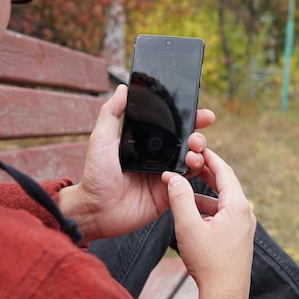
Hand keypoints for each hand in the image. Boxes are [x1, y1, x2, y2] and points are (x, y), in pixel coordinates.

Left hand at [58, 84, 215, 242]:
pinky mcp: (168, 194)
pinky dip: (192, 174)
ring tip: (193, 152)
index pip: (173, 128)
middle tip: (197, 138)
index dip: (190, 120)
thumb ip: (111, 113)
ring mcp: (165, 176)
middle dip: (199, 137)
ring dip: (198, 154)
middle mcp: (158, 159)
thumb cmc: (94, 175)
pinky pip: (187, 183)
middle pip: (187, 143)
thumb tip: (123, 88)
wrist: (95, 209)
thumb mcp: (101, 139)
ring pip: (192, 162)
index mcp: (146, 144)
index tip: (203, 114)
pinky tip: (187, 169)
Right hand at [162, 149, 255, 298]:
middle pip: (226, 184)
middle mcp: (246, 213)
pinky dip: (209, 209)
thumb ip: (180, 198)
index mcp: (238, 206)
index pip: (225, 171)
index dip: (210, 157)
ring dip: (205, 193)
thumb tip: (172, 177)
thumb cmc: (209, 263)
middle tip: (189, 162)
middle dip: (206, 173)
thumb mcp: (189, 226)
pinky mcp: (239, 237)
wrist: (224, 294)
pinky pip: (225, 215)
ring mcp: (244, 226)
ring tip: (185, 189)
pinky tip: (193, 214)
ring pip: (224, 201)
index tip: (198, 147)